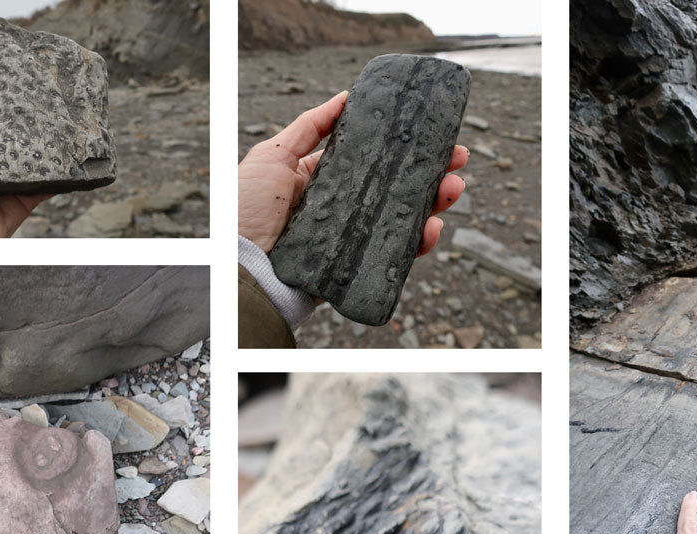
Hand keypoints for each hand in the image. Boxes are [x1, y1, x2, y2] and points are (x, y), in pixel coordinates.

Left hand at [237, 90, 469, 254]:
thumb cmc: (246, 212)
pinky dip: (418, 243)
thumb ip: (308, 127)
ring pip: (403, 219)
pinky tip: (431, 229)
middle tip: (457, 160)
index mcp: (323, 180)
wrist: (239, 271)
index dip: (403, 147)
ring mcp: (352, 238)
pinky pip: (395, 255)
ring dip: (434, 203)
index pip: (373, 159)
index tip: (434, 134)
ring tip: (453, 190)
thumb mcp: (272, 157)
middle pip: (396, 187)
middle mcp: (342, 208)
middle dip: (431, 172)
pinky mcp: (357, 268)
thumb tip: (346, 98)